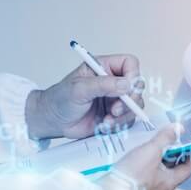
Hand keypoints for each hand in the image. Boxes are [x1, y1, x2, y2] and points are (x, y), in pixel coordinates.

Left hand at [25, 54, 144, 139]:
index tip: (127, 89)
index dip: (133, 76)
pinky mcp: (114, 115)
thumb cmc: (60, 99)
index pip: (130, 64)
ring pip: (135, 105)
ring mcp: (114, 99)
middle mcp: (112, 82)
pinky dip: (119, 124)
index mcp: (104, 67)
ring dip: (124, 115)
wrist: (53, 120)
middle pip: (137, 86)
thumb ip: (103, 85)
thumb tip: (126, 84)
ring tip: (107, 120)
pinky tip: (104, 125)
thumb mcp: (79, 88)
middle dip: (129, 100)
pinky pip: (128, 119)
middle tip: (115, 110)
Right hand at [97, 125, 190, 189]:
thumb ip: (165, 138)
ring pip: (158, 181)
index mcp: (169, 184)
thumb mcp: (150, 152)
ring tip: (152, 154)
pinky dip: (146, 175)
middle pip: (173, 175)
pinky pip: (145, 186)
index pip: (188, 169)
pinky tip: (137, 167)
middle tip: (170, 145)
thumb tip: (179, 128)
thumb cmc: (130, 177)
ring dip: (158, 168)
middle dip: (173, 159)